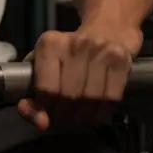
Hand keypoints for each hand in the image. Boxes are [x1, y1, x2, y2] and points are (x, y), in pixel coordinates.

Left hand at [17, 22, 142, 131]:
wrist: (108, 29)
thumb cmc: (70, 53)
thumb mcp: (44, 67)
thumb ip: (32, 97)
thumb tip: (40, 122)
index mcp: (50, 43)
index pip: (46, 89)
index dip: (47, 108)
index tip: (49, 112)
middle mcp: (74, 43)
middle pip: (68, 96)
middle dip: (66, 115)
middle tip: (66, 117)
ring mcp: (99, 50)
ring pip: (90, 100)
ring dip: (85, 117)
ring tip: (81, 116)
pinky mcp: (120, 58)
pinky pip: (110, 98)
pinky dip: (103, 112)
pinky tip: (97, 112)